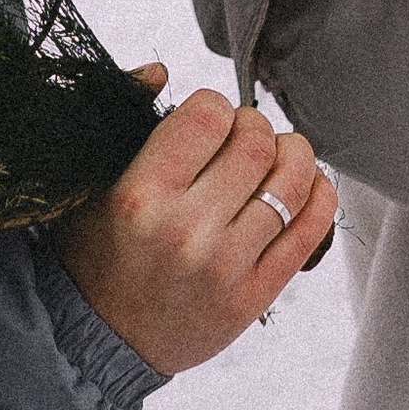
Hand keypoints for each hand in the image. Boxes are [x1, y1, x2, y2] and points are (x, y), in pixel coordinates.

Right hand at [54, 86, 338, 373]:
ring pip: (293, 183)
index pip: (208, 114)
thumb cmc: (93, 251)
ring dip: (294, 155)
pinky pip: (310, 232)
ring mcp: (225, 267)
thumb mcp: (89, 182)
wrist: (96, 340)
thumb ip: (124, 120)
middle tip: (244, 136)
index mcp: (140, 194)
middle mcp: (186, 230)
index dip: (215, 106)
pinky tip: (307, 186)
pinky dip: (320, 196)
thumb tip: (160, 69)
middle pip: (256, 143)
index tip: (208, 120)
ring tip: (278, 156)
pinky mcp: (253, 297)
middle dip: (256, 126)